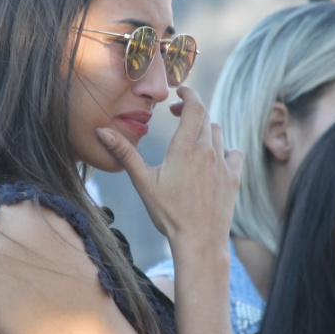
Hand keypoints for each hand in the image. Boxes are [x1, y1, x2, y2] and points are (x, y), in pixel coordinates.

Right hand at [95, 85, 241, 248]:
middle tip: (175, 114)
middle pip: (205, 117)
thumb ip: (124, 154)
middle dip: (190, 110)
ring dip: (204, 129)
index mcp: (186, 147)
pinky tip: (212, 158)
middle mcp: (209, 151)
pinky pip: (233, 152)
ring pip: (218, 133)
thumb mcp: (143, 182)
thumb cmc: (168, 214)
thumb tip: (101, 131)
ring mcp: (224, 164)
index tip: (179, 91)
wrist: (199, 241)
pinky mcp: (233, 177)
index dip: (188, 93)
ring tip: (190, 138)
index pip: (195, 105)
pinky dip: (223, 148)